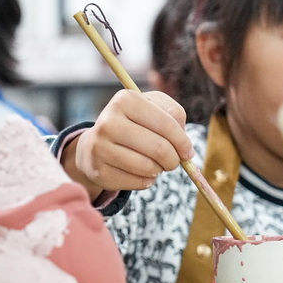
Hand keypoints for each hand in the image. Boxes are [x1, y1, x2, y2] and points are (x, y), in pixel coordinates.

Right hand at [63, 89, 193, 196]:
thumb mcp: (152, 107)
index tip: (187, 151)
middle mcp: (108, 122)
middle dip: (174, 159)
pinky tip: (140, 172)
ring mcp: (100, 148)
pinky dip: (146, 180)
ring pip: (148, 167)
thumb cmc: (132, 123)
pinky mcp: (98, 171)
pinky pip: (137, 182)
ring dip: (159, 170)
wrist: (95, 143)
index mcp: (124, 100)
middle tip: (173, 161)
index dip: (183, 141)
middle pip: (159, 148)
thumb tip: (184, 145)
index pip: (167, 124)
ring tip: (155, 164)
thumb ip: (174, 115)